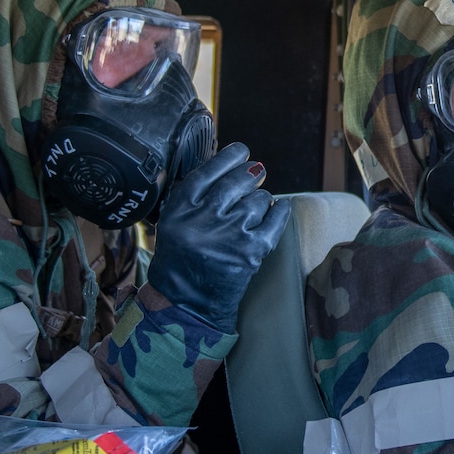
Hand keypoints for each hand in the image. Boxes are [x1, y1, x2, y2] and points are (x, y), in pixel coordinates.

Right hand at [146, 143, 291, 330]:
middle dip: (250, 174)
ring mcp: (229, 235)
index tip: (241, 151)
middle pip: (237, 181)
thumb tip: (233, 164)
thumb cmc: (181, 258)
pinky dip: (279, 210)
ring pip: (258, 199)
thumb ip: (196, 194)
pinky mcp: (251, 251)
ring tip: (254, 207)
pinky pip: (275, 218)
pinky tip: (278, 208)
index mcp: (179, 209)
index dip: (230, 157)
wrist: (187, 302)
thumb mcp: (174, 221)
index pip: (209, 170)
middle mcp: (203, 219)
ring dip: (260, 199)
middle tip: (255, 172)